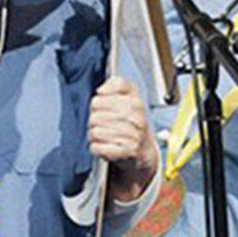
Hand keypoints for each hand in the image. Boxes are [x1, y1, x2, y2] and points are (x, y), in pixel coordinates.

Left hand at [90, 76, 158, 201]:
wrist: (143, 148)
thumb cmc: (132, 121)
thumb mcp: (129, 95)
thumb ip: (116, 83)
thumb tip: (101, 90)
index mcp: (135, 102)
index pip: (98, 100)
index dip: (96, 104)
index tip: (103, 108)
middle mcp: (137, 118)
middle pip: (95, 117)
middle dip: (94, 121)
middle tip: (103, 124)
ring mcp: (133, 136)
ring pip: (94, 132)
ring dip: (94, 135)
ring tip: (104, 135)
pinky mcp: (127, 152)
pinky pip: (97, 147)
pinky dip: (96, 148)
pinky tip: (104, 145)